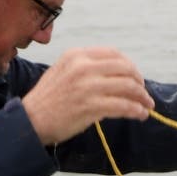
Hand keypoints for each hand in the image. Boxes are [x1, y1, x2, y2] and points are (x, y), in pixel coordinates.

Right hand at [21, 47, 156, 144]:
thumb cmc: (47, 100)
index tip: (136, 77)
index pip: (114, 54)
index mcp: (76, 55)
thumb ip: (85, 67)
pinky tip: (140, 115)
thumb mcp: (62, 71)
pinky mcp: (91, 106)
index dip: (130, 65)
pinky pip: (123, 106)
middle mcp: (83, 67)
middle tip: (145, 94)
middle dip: (140, 82)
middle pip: (125, 69)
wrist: (30, 121)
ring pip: (128, 87)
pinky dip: (136, 110)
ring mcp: (87, 86)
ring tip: (147, 107)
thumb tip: (116, 73)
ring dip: (142, 98)